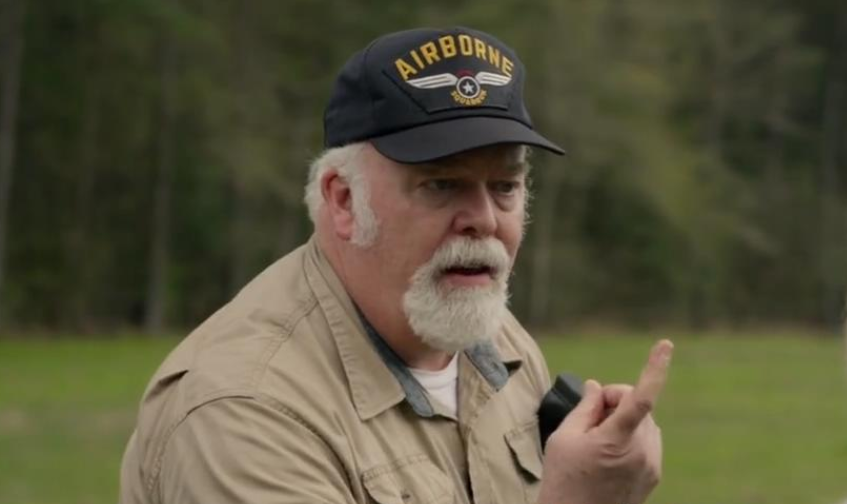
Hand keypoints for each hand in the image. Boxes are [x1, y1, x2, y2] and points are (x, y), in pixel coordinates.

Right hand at [537, 340, 673, 503]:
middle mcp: (642, 452)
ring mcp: (651, 465)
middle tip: (588, 417)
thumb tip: (596, 387)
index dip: (654, 369)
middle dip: (613, 402)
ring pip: (643, 422)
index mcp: (616, 440)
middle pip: (635, 404)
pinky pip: (647, 440)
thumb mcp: (564, 438)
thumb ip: (585, 407)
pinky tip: (607, 454)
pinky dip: (630, 436)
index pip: (640, 397)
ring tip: (595, 441)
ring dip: (622, 420)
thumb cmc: (563, 480)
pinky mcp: (654, 475)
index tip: (666, 345)